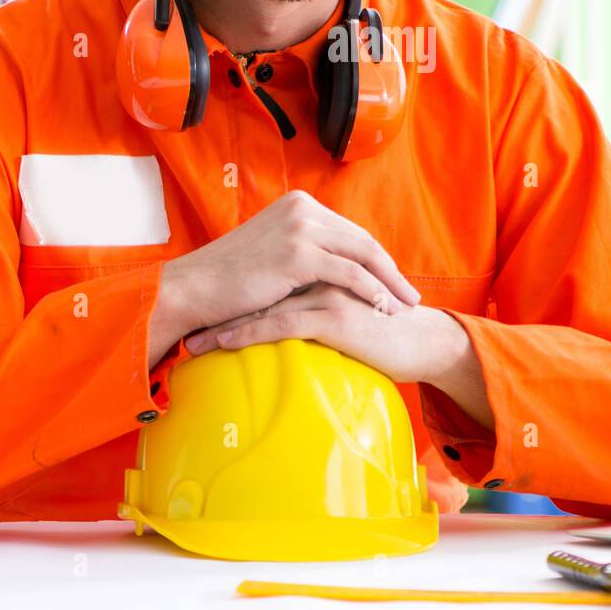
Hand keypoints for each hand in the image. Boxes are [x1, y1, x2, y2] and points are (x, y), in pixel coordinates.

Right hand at [152, 190, 422, 357]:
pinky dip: (372, 291)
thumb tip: (330, 270)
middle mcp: (302, 208)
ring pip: (362, 255)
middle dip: (389, 269)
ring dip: (389, 282)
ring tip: (405, 306)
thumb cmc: (228, 281)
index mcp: (298, 204)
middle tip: (410, 294)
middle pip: (362, 240)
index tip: (392, 280)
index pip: (348, 231)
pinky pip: (349, 273)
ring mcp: (301, 228)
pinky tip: (384, 308)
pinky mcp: (299, 253)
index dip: (374, 258)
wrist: (194, 289)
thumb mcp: (270, 252)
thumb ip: (300, 250)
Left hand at [181, 282, 466, 385]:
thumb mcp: (345, 308)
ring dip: (226, 324)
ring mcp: (328, 290)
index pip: (269, 275)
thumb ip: (317, 302)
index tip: (202, 313)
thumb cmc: (385, 331)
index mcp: (324, 264)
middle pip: (260, 286)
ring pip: (264, 304)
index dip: (234, 294)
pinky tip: (225, 345)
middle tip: (187, 329)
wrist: (422, 342)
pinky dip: (249, 333)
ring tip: (195, 344)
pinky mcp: (335, 315)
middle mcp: (323, 270)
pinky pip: (283, 323)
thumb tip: (284, 316)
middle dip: (222, 308)